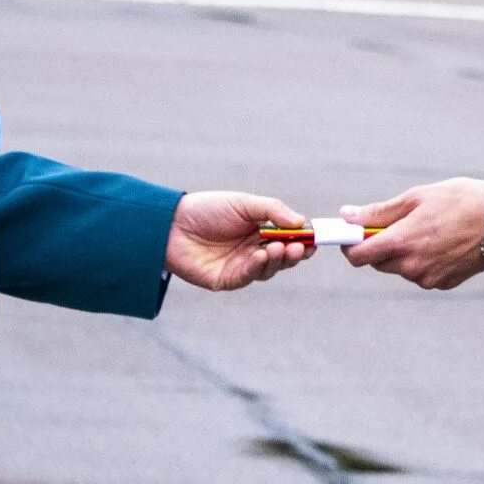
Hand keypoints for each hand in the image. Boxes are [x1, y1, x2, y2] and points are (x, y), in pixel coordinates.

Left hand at [166, 191, 309, 290]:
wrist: (170, 223)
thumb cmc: (207, 209)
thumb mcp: (244, 203)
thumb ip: (272, 210)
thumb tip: (301, 222)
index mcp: (260, 232)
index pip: (288, 239)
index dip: (302, 240)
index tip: (313, 238)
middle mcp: (253, 251)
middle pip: (282, 258)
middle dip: (294, 253)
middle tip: (300, 247)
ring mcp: (240, 267)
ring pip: (268, 269)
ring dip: (277, 260)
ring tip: (279, 247)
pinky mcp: (226, 279)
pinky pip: (247, 276)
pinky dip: (257, 267)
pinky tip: (260, 255)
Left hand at [341, 179, 483, 289]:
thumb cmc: (460, 201)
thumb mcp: (416, 198)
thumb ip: (378, 212)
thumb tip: (346, 216)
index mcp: (401, 242)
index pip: (357, 256)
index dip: (350, 244)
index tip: (352, 233)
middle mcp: (411, 266)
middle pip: (377, 262)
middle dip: (380, 245)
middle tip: (397, 224)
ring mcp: (427, 278)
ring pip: (400, 268)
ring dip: (402, 253)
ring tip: (427, 230)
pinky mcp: (443, 284)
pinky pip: (421, 274)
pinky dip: (423, 261)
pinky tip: (441, 243)